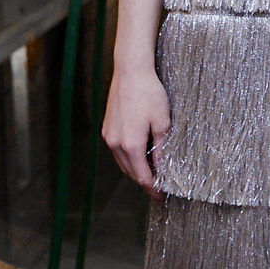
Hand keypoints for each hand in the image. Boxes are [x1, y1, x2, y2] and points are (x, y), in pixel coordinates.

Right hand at [102, 61, 169, 194]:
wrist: (130, 71)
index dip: (152, 189)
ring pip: (122, 162)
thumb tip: (161, 168)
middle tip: (158, 189)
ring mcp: (109, 136)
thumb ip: (161, 148)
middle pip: (130, 172)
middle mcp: (116, 143)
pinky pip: (117, 151)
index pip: (142, 176)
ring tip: (150, 174)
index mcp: (131, 145)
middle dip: (144, 182)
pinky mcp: (107, 128)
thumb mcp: (163, 122)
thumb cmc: (149, 93)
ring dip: (135, 170)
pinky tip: (139, 155)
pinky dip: (128, 158)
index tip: (161, 197)